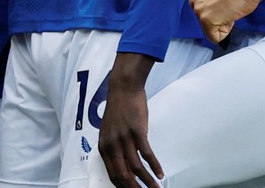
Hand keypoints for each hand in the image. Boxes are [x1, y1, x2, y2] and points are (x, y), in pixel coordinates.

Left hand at [99, 53, 160, 187]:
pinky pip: (147, 155)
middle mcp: (112, 145)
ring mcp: (124, 138)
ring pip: (137, 168)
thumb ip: (115, 149)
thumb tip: (124, 166)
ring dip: (148, 182)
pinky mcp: (137, 132)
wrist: (123, 88)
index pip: (113, 174)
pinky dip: (155, 166)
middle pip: (124, 175)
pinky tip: (160, 173)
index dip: (123, 187)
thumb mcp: (110, 131)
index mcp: (104, 147)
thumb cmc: (118, 108)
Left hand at [190, 0, 264, 43]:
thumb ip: (209, 3)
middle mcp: (194, 1)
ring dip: (222, 25)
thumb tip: (212, 14)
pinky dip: (225, 33)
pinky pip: (214, 38)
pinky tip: (229, 18)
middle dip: (219, 20)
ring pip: (210, 31)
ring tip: (228, 11)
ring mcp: (199, 11)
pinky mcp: (206, 20)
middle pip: (205, 24)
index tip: (224, 5)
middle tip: (227, 9)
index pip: (203, 15)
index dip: (217, 13)